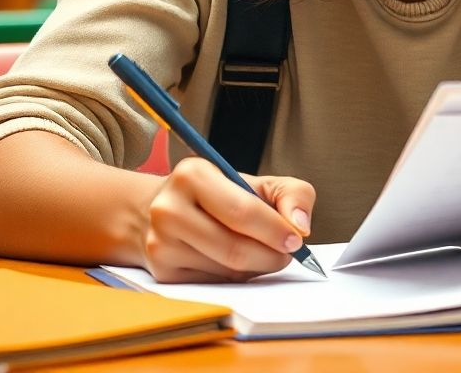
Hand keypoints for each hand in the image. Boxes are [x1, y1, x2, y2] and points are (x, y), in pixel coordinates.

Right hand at [140, 158, 315, 282]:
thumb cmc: (220, 195)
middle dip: (270, 256)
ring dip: (256, 269)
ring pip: (224, 271)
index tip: (296, 239)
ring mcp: (160, 243)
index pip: (241, 211)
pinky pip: (212, 285)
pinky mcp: (161, 273)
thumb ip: (291, 194)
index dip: (274, 229)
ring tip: (265, 255)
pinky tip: (239, 264)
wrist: (166, 209)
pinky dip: (235, 279)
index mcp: (193, 175)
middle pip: (233, 248)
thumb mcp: (257, 183)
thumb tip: (300, 225)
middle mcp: (169, 208)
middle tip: (287, 254)